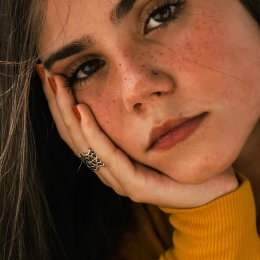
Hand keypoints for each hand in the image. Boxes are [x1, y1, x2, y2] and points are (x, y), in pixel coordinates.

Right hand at [38, 70, 238, 208]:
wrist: (214, 188)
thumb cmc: (185, 156)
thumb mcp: (156, 127)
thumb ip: (136, 110)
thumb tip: (126, 74)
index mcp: (109, 157)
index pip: (74, 128)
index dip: (57, 101)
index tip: (47, 70)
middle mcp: (108, 169)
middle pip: (71, 133)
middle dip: (56, 101)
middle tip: (44, 71)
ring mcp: (120, 179)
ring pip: (83, 144)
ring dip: (67, 112)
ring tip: (58, 85)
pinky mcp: (135, 186)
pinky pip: (109, 156)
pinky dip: (93, 132)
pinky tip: (83, 111)